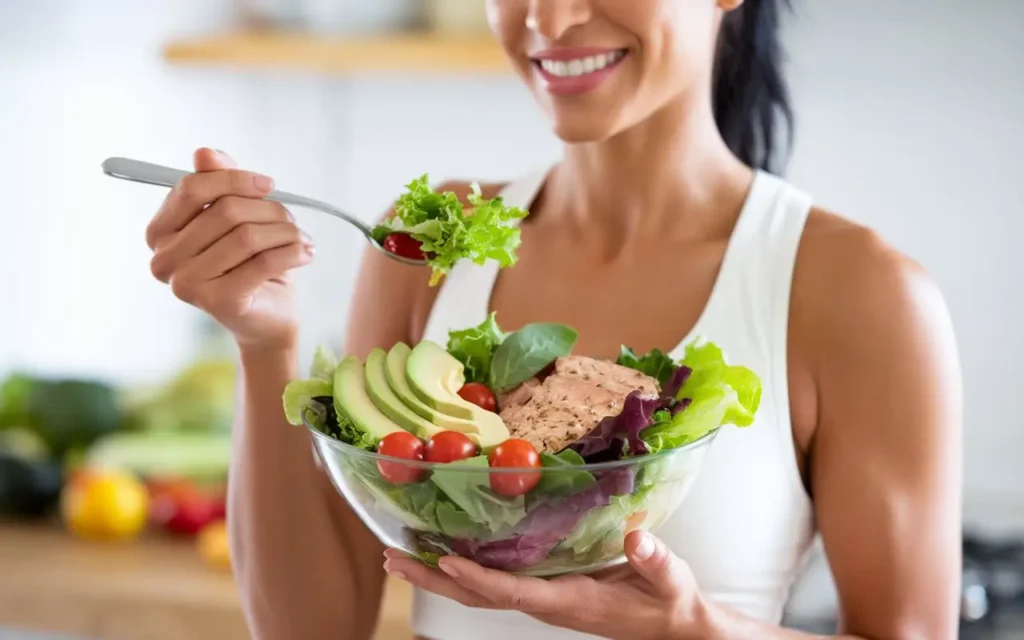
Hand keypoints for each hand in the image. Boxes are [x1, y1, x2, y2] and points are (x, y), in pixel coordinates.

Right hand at [146, 148, 313, 349]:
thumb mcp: (236, 216)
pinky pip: (262, 262)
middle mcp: (164, 259)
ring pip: (246, 236)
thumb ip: (219, 183)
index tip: (268, 184)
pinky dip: (292, 253)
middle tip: (291, 220)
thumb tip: (204, 153)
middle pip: (224, 211)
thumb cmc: (249, 262)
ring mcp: (186, 283)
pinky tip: (306, 253)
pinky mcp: (217, 302)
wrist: (267, 316)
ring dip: (284, 232)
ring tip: (301, 238)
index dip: (234, 179)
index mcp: (160, 232)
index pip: (192, 189)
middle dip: (268, 210)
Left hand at [384, 531, 710, 639]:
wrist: (670, 625)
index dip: (477, 577)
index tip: (444, 560)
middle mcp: (545, 602)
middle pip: (477, 596)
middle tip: (392, 558)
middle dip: (433, 579)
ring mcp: (541, 598)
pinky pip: (492, 582)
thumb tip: (637, 538)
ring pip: (479, 591)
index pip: (512, 592)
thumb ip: (655, 560)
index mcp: (568, 600)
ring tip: (399, 556)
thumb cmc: (667, 601)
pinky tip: (443, 553)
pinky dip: (462, 570)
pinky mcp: (543, 590)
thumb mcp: (670, 579)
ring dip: (437, 575)